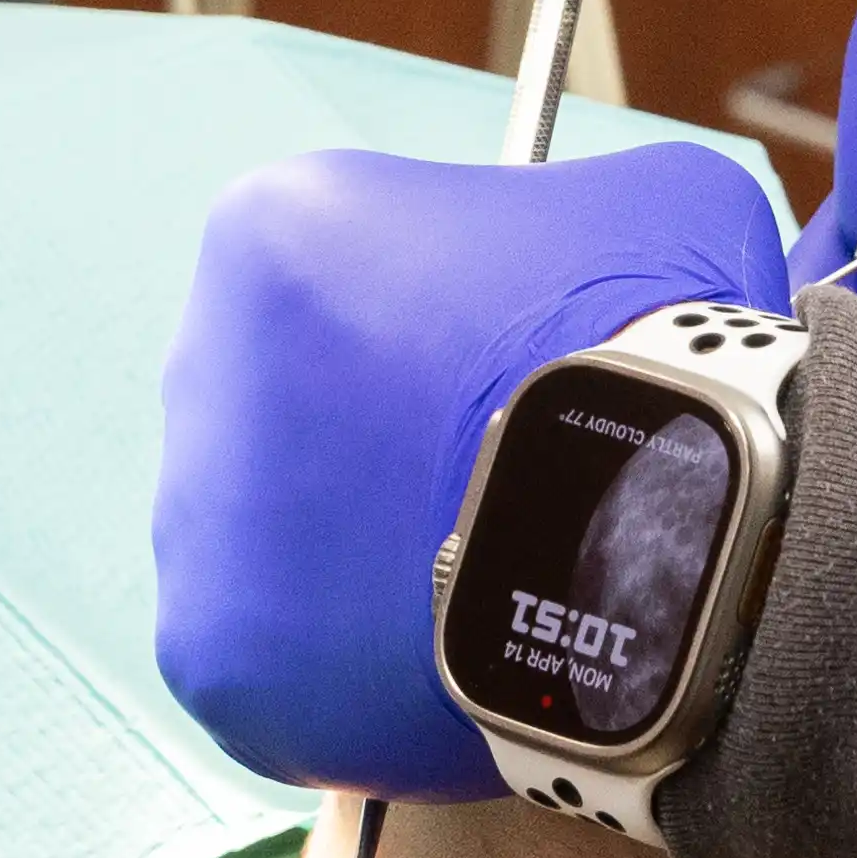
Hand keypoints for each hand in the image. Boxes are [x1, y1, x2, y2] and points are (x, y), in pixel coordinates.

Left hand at [152, 139, 782, 796]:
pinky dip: (355, 655)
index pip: (344, 262)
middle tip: (495, 460)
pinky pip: (283, 652)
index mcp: (276, 228)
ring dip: (359, 544)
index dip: (438, 309)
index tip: (504, 354)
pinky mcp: (216, 657)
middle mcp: (198, 369)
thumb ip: (578, 213)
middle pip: (293, 396)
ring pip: (279, 529)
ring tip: (482, 560)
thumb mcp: (656, 200)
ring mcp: (195, 527)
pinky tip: (449, 636)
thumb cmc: (649, 345)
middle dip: (380, 428)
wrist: (661, 533)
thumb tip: (584, 263)